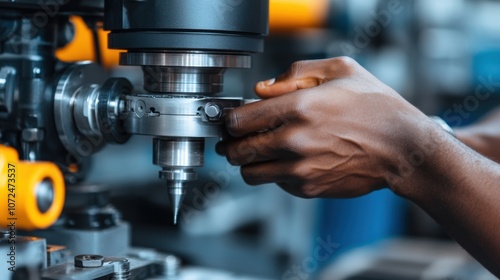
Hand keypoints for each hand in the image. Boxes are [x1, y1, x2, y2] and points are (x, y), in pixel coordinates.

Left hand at [218, 57, 433, 197]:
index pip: (239, 120)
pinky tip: (290, 160)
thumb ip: (294, 73)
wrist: (402, 148)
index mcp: (298, 108)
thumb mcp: (339, 70)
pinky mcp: (308, 189)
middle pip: (237, 151)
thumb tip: (262, 89)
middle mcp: (294, 142)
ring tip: (260, 152)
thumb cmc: (375, 107)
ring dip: (248, 163)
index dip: (229, 119)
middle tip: (237, 139)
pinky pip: (275, 184)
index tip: (232, 119)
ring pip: (249, 174)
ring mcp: (300, 169)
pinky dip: (275, 174)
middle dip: (232, 144)